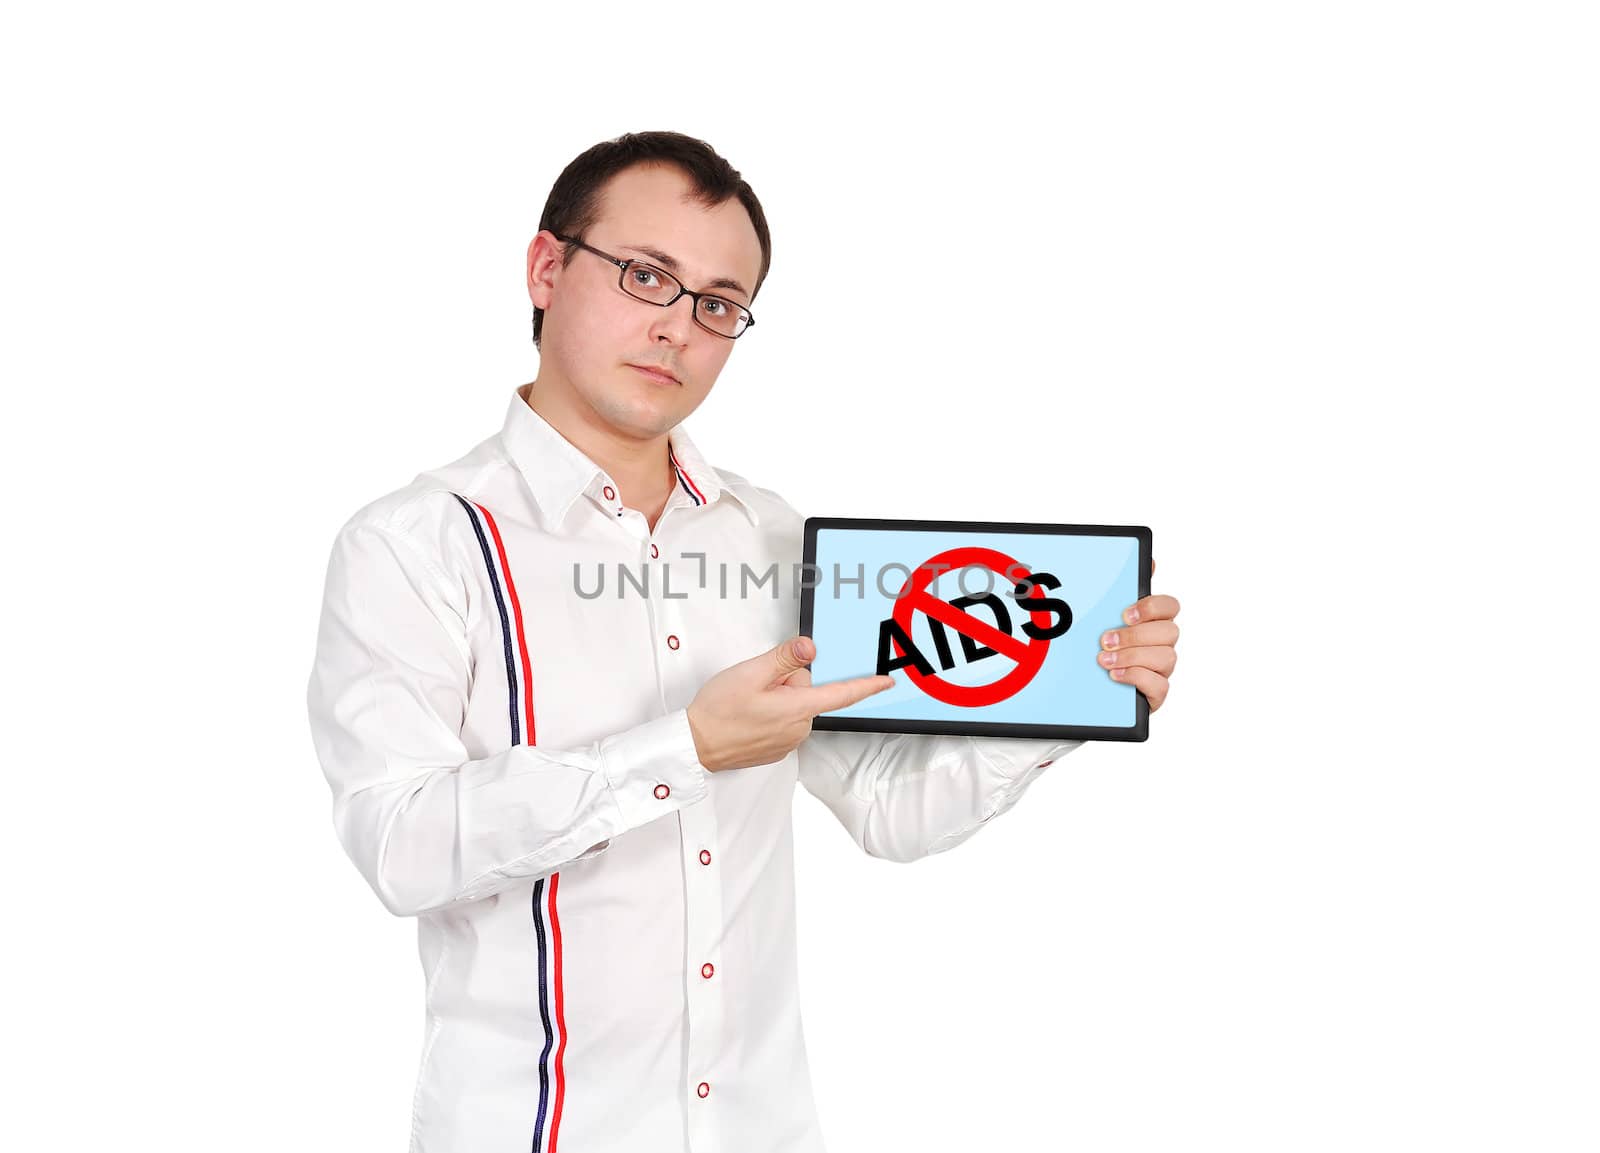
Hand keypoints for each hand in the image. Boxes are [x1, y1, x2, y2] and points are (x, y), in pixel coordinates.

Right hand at [687, 636, 893, 771]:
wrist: (695, 745)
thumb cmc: (718, 711)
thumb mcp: (750, 673)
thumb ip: (785, 658)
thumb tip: (811, 648)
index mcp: (797, 709)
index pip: (842, 695)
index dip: (866, 687)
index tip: (886, 682)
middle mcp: (798, 729)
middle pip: (808, 693)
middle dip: (788, 683)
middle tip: (758, 685)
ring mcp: (788, 742)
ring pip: (795, 707)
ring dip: (778, 699)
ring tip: (749, 702)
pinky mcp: (777, 750)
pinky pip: (784, 722)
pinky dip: (771, 714)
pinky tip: (749, 715)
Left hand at [1096, 556, 1180, 711]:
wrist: (1086, 687)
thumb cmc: (1102, 647)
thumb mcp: (1105, 616)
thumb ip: (1123, 590)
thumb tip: (1149, 559)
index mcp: (1152, 622)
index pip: (1169, 606)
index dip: (1153, 607)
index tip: (1126, 613)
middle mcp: (1161, 644)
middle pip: (1169, 632)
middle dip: (1136, 635)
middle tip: (1105, 640)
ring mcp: (1160, 669)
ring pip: (1166, 657)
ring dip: (1132, 657)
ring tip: (1104, 660)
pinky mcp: (1155, 693)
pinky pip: (1160, 686)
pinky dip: (1137, 678)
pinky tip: (1115, 675)